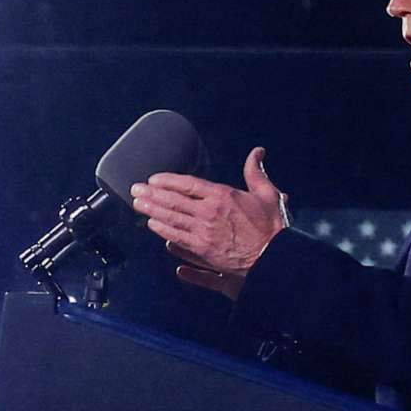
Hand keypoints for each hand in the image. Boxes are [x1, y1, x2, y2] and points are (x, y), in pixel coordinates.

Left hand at [132, 148, 288, 296]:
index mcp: (223, 196)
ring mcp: (204, 231)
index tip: (154, 179)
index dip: (168, 180)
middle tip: (136, 189)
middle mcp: (209, 212)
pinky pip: (177, 237)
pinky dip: (163, 230)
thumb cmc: (273, 227)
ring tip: (138, 204)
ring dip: (152, 210)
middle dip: (152, 194)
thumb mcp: (268, 193)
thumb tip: (257, 152)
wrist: (274, 257)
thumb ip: (256, 172)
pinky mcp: (203, 250)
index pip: (188, 184)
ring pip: (171, 218)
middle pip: (173, 200)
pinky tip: (152, 225)